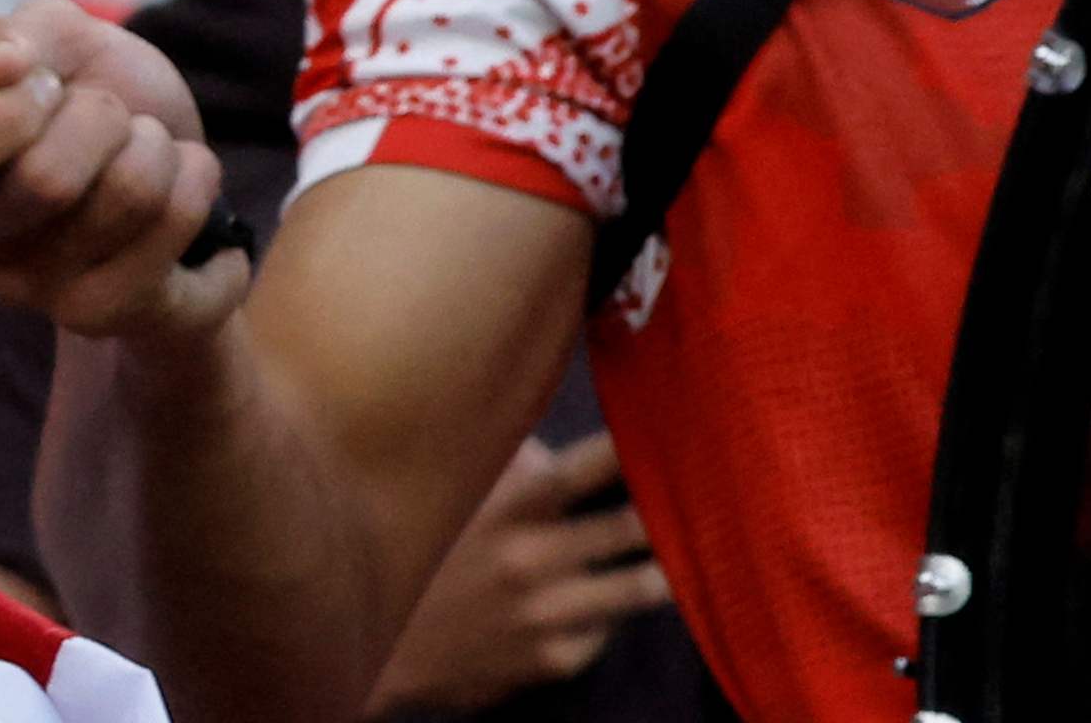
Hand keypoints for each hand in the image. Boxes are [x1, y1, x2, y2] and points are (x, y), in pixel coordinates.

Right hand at [0, 0, 245, 341]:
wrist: (168, 161)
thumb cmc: (93, 91)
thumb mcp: (53, 38)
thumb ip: (10, 36)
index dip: (1, 115)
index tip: (45, 83)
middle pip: (47, 180)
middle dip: (103, 116)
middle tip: (111, 116)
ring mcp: (42, 294)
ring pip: (128, 197)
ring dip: (159, 147)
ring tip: (151, 151)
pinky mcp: (116, 316)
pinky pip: (180, 228)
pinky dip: (200, 181)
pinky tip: (188, 188)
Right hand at [370, 432, 671, 711]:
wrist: (380, 647)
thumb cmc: (420, 556)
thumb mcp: (448, 499)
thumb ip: (503, 470)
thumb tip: (558, 452)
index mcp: (503, 510)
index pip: (581, 471)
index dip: (628, 449)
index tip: (668, 430)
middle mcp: (529, 559)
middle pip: (628, 528)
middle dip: (668, 509)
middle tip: (710, 492)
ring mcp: (546, 613)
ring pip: (637, 587)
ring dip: (666, 568)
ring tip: (689, 552)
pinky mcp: (554, 658)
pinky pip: (605, 630)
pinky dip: (608, 614)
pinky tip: (602, 605)